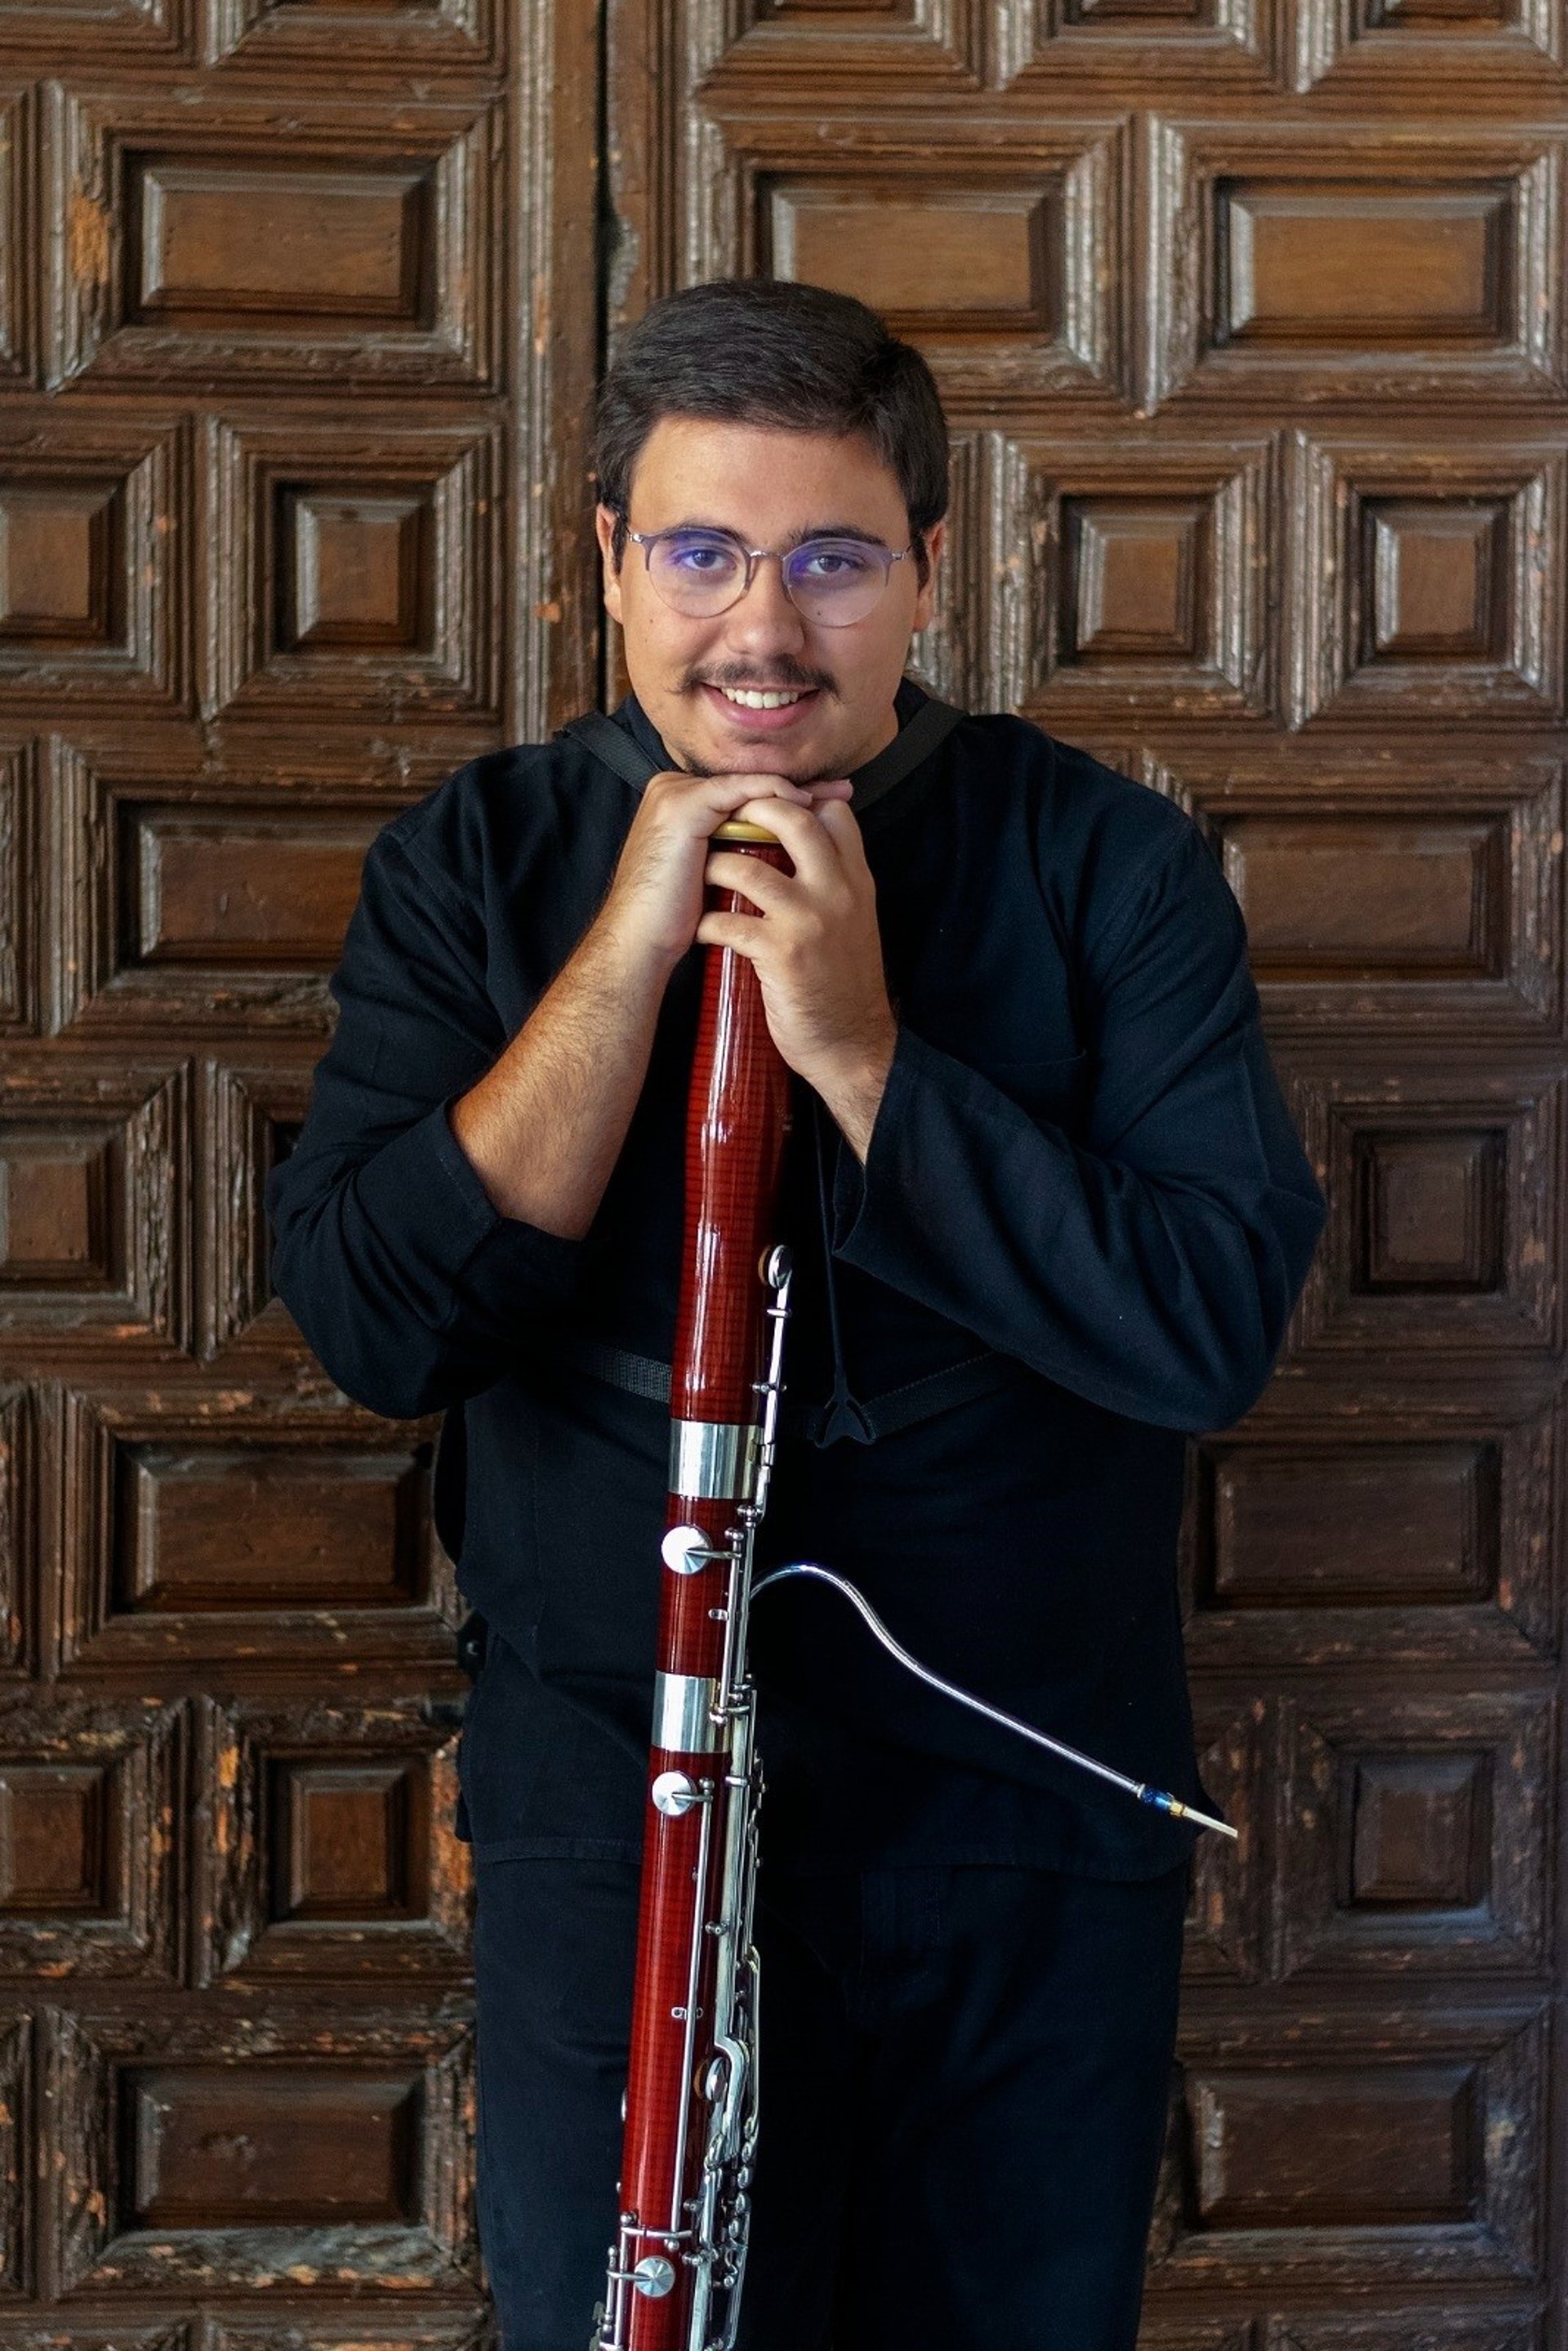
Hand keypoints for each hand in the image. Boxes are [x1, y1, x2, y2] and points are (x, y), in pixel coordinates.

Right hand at [597, 769, 852, 973]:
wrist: (639, 944)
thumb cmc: (674, 923)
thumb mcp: (711, 877)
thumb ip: (736, 853)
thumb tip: (785, 856)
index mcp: (679, 804)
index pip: (745, 791)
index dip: (789, 796)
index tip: (832, 805)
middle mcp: (673, 790)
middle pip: (750, 783)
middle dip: (800, 788)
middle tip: (844, 792)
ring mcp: (675, 794)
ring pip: (748, 782)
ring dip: (796, 788)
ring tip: (835, 795)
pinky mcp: (682, 807)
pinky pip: (739, 790)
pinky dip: (774, 794)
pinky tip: (805, 803)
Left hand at [695, 796, 896, 1114]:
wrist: (852, 1047)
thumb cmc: (844, 987)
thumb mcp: (855, 924)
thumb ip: (836, 886)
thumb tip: (804, 851)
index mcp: (857, 881)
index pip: (835, 814)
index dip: (797, 801)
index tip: (766, 808)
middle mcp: (838, 891)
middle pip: (792, 820)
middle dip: (750, 810)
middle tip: (721, 821)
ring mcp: (809, 920)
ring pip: (748, 867)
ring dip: (713, 867)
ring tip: (699, 876)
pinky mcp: (781, 953)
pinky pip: (729, 922)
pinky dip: (706, 924)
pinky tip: (698, 930)